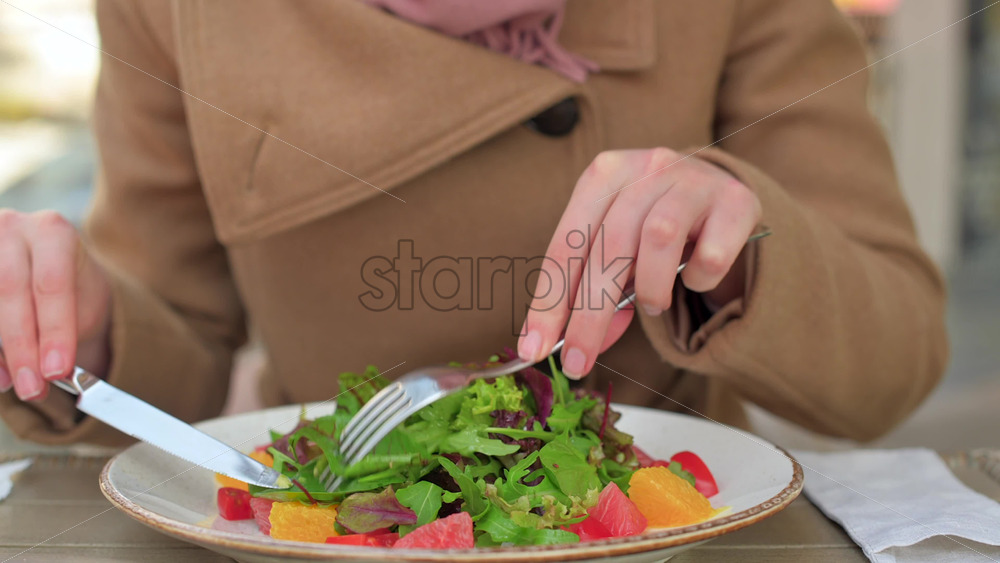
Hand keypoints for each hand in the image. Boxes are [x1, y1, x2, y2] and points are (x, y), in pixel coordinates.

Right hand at [0, 210, 111, 400]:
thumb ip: (64, 327)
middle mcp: (12, 227)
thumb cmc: (70, 287)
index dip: (54, 330)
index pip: (52, 284)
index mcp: (53, 231)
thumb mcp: (80, 301)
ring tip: (13, 384)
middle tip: (33, 388)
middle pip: (11, 290)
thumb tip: (46, 375)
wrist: (51, 265)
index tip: (58, 370)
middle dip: (22, 346)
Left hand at [517, 148, 761, 377]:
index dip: (548, 302)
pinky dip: (699, 280)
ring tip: (652, 305)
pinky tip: (695, 278)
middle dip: (589, 316)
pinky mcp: (736, 200)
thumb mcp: (618, 246)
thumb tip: (577, 346)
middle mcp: (646, 167)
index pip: (566, 245)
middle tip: (577, 363)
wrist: (722, 194)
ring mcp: (693, 179)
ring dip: (649, 290)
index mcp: (604, 173)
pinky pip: (711, 255)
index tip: (534, 348)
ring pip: (657, 240)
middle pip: (608, 248)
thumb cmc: (655, 224)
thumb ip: (593, 288)